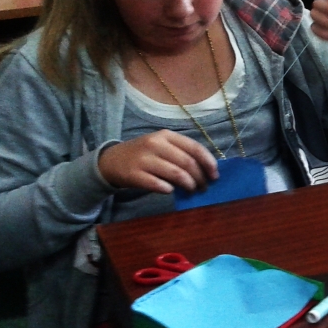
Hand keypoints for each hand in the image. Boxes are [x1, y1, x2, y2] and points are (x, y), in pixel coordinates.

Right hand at [98, 131, 218, 194]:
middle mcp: (155, 144)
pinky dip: (168, 189)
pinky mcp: (134, 174)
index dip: (208, 162)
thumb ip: (181, 153)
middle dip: (200, 177)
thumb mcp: (161, 146)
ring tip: (192, 191)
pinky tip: (171, 191)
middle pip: (188, 163)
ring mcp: (144, 159)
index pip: (195, 148)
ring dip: (189, 185)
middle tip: (204, 188)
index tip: (215, 175)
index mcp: (166, 136)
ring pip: (176, 174)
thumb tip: (207, 170)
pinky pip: (157, 184)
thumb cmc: (144, 154)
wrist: (111, 160)